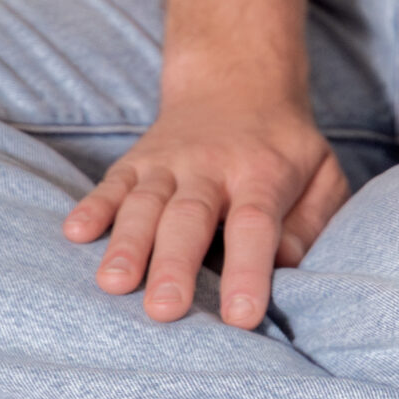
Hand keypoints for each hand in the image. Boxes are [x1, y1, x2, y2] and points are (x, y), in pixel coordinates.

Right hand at [62, 96, 348, 327]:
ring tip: (113, 285)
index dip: (247, 271)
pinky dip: (92, 207)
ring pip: (144, 204)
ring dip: (127, 244)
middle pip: (190, 218)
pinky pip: (110, 184)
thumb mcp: (323, 173)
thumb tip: (288, 264)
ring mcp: (167, 163)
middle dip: (174, 265)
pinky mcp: (134, 162)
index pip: (254, 225)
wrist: (237, 81)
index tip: (240, 317)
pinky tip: (74, 234)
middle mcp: (211, 169)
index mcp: (262, 175)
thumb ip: (312, 220)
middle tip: (163, 310)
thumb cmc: (285, 146)